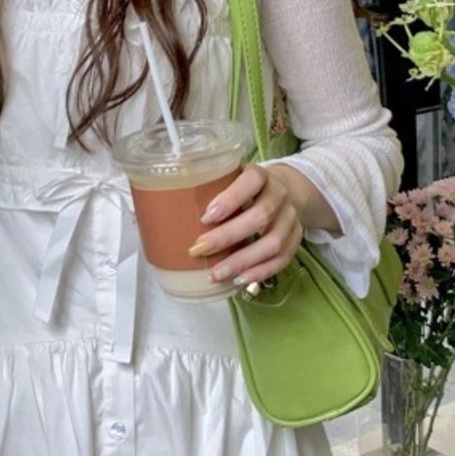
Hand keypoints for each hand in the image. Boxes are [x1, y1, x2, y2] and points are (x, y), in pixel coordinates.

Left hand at [187, 163, 306, 293]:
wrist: (287, 189)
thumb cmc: (245, 188)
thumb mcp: (230, 178)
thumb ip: (207, 189)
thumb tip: (157, 213)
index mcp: (260, 175)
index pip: (251, 181)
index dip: (230, 199)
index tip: (206, 217)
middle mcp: (279, 194)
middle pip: (260, 216)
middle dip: (228, 236)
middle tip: (199, 250)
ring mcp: (291, 217)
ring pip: (273, 242)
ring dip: (243, 261)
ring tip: (217, 273)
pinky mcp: (297, 238)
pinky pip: (283, 259)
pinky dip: (261, 271)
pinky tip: (240, 280)